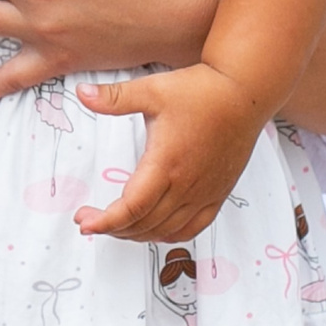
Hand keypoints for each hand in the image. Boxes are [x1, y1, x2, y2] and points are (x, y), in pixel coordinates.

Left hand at [72, 63, 268, 242]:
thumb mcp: (150, 90)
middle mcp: (186, 185)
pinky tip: (155, 230)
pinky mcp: (218, 194)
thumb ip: (113, 97)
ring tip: (115, 226)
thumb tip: (82, 93)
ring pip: (167, 230)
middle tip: (89, 220)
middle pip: (145, 223)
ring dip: (138, 234)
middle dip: (113, 227)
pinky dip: (170, 235)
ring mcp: (205, 193)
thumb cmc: (200, 92)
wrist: (243, 94)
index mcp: (166, 164)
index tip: (84, 223)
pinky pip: (193, 227)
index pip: (132, 207)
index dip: (106, 221)